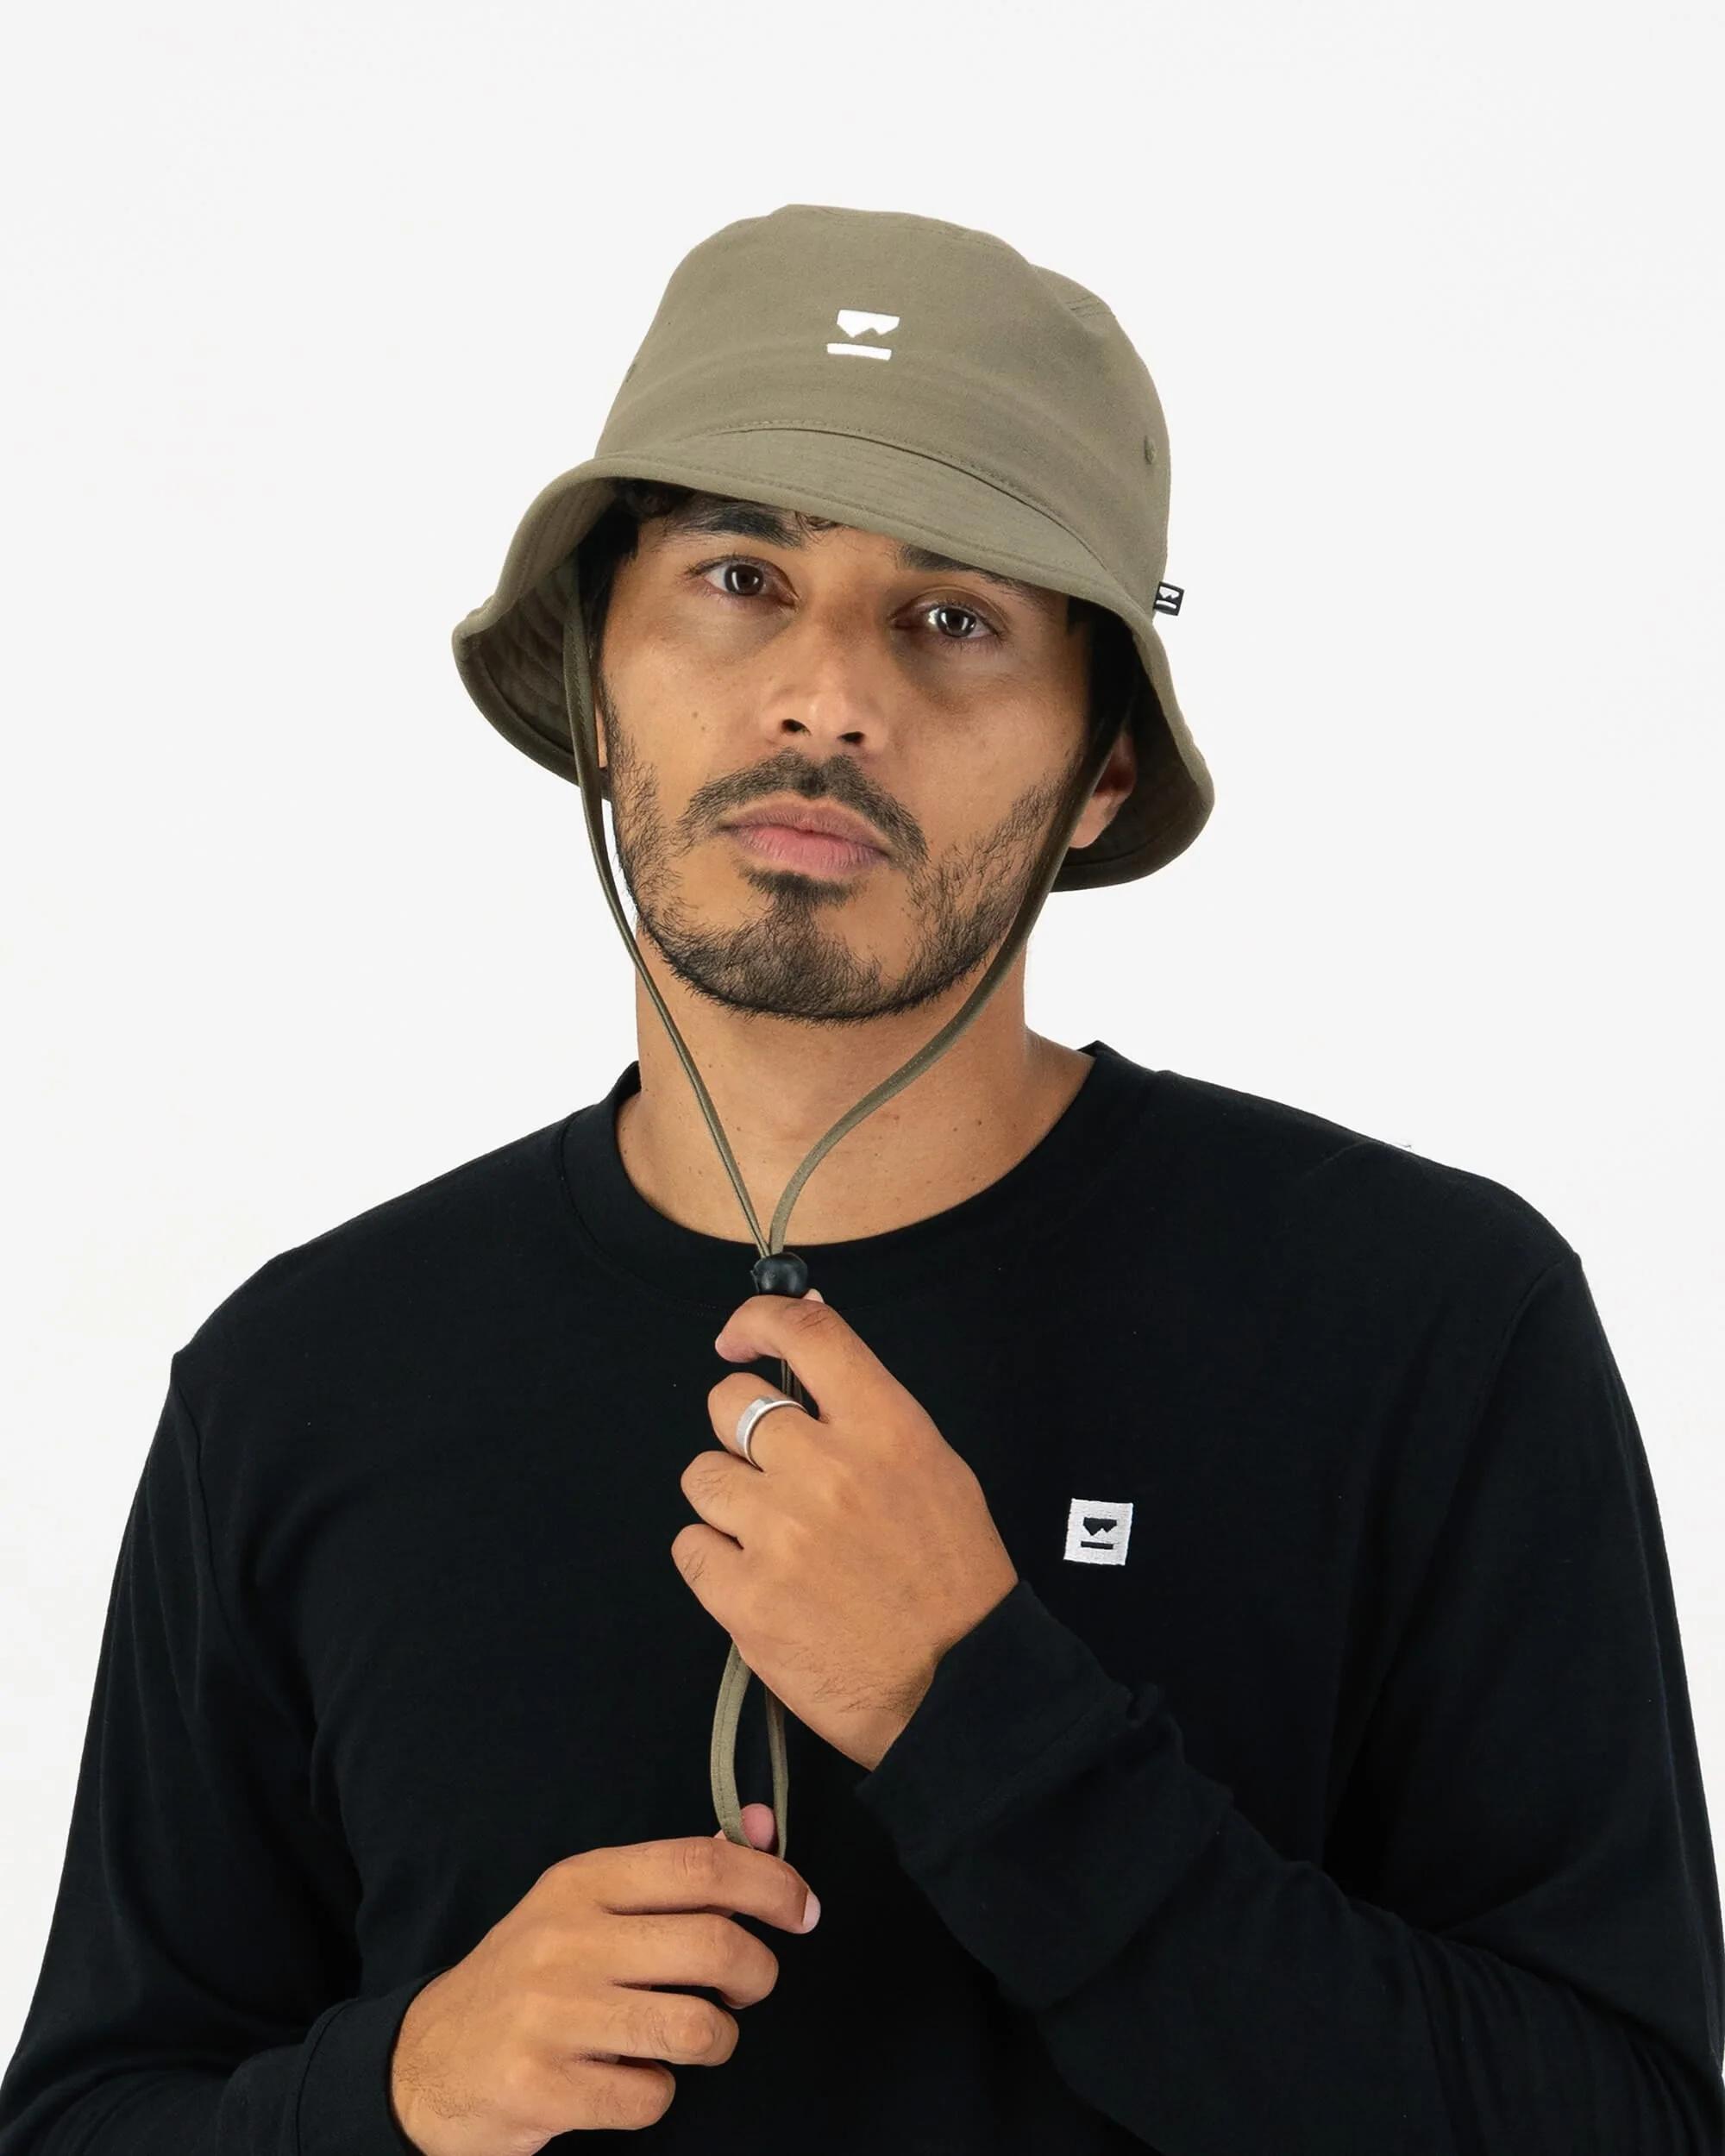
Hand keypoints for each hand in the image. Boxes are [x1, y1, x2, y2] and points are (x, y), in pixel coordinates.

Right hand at [389, 1830, 819, 2150]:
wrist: (429, 2060)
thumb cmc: (532, 1976)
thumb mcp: (591, 1905)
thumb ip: (680, 1871)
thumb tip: (766, 1827)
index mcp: (582, 1881)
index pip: (702, 1865)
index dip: (771, 1884)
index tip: (803, 1909)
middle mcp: (565, 1938)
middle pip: (713, 1945)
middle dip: (759, 1973)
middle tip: (750, 1987)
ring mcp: (551, 2014)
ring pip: (696, 2027)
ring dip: (717, 2039)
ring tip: (693, 2035)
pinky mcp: (542, 2086)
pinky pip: (652, 2096)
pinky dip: (659, 2093)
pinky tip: (629, 2076)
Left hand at [672, 1290, 1020, 1771]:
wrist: (960, 1693)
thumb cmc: (953, 1580)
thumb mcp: (933, 1468)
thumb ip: (865, 1402)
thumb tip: (805, 1317)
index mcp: (886, 1429)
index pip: (805, 1334)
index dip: (758, 1321)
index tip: (737, 1338)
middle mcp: (826, 1468)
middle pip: (729, 1402)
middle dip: (738, 1432)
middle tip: (771, 1473)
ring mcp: (779, 1532)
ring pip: (700, 1475)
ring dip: (726, 1500)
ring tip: (770, 1538)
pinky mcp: (743, 1597)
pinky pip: (690, 1546)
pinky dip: (713, 1561)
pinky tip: (756, 1581)